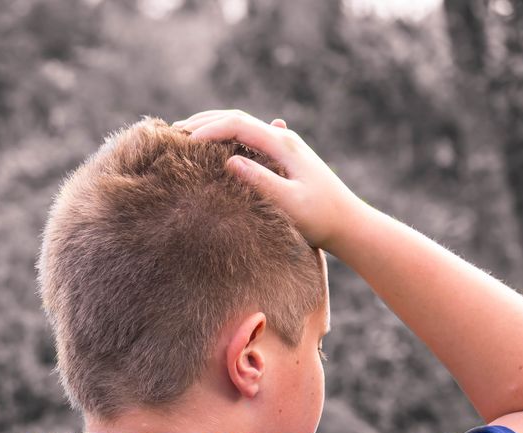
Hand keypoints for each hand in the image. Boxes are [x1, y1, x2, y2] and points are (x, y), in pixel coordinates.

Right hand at [173, 109, 361, 253]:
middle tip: (172, 132)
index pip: (238, 124)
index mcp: (283, 144)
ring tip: (185, 135)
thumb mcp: (290, 203)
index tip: (184, 144)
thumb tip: (230, 161)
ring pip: (242, 125)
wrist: (350, 225)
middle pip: (236, 118)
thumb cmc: (322, 219)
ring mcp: (284, 146)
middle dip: (204, 122)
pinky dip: (225, 136)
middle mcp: (283, 138)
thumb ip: (261, 181)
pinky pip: (249, 138)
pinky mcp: (283, 158)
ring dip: (213, 126)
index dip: (208, 130)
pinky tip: (214, 144)